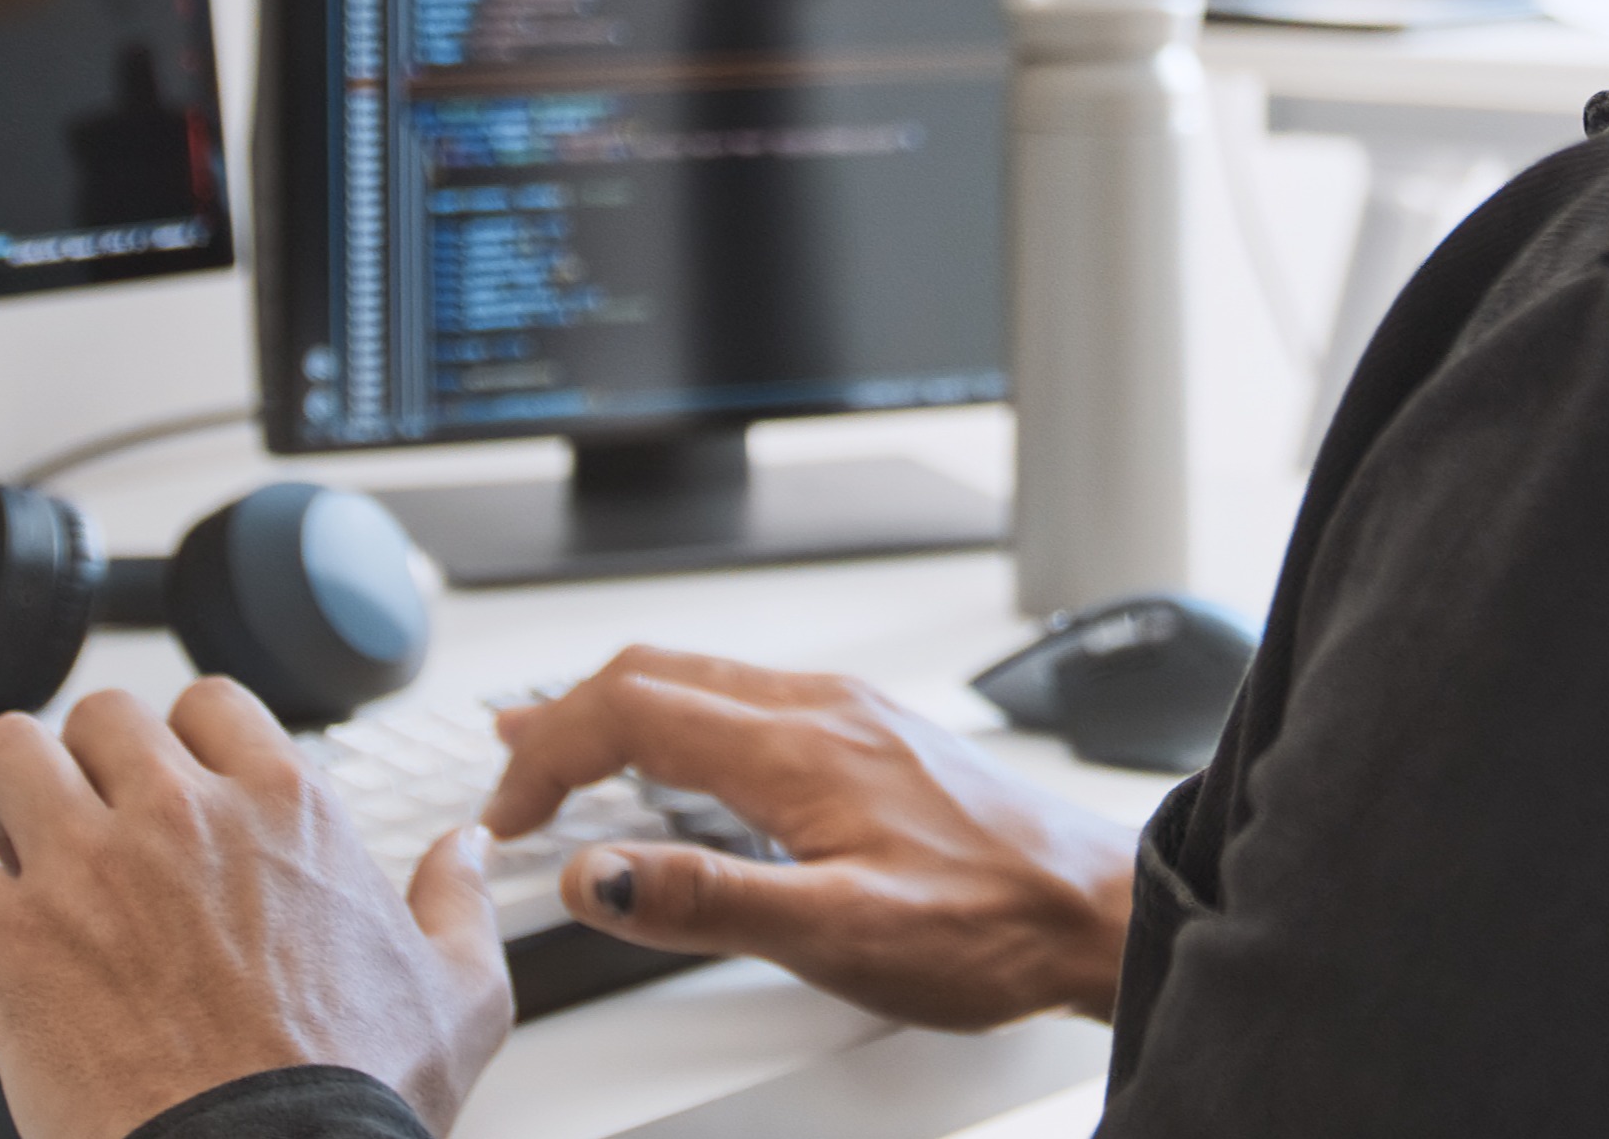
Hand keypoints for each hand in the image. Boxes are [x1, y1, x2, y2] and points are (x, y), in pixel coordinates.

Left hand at [0, 679, 510, 1138]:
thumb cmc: (353, 1097)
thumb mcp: (458, 994)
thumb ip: (457, 905)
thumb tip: (466, 849)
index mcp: (285, 809)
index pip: (210, 704)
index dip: (180, 742)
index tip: (168, 782)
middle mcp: (181, 812)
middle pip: (101, 717)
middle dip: (85, 763)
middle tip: (80, 820)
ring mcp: (87, 865)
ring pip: (5, 751)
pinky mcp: (10, 932)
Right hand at [483, 649, 1137, 1030]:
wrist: (1099, 912)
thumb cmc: (992, 928)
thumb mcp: (838, 936)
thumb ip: (706, 903)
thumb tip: (594, 878)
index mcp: (798, 748)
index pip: (630, 709)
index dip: (547, 753)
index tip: (509, 815)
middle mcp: (823, 709)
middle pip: (656, 673)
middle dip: (565, 717)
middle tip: (511, 775)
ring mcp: (853, 713)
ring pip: (703, 678)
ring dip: (619, 708)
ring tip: (565, 747)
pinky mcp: (877, 733)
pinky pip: (748, 696)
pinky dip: (681, 716)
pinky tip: (683, 757)